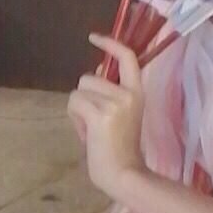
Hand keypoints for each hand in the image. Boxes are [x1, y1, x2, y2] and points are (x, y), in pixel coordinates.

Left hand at [68, 34, 146, 195]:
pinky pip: (74, 104)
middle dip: (84, 97)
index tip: (94, 37)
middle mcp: (128, 93)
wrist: (125, 175)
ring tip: (91, 130)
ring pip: (79, 91)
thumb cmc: (120, 149)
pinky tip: (86, 135)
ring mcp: (115, 103)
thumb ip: (110, 94)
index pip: (127, 57)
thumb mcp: (121, 114)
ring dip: (78, 110)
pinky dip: (74, 119)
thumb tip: (94, 76)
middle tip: (94, 122)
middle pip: (89, 77)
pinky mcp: (101, 115)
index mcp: (138, 92)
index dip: (110, 44)